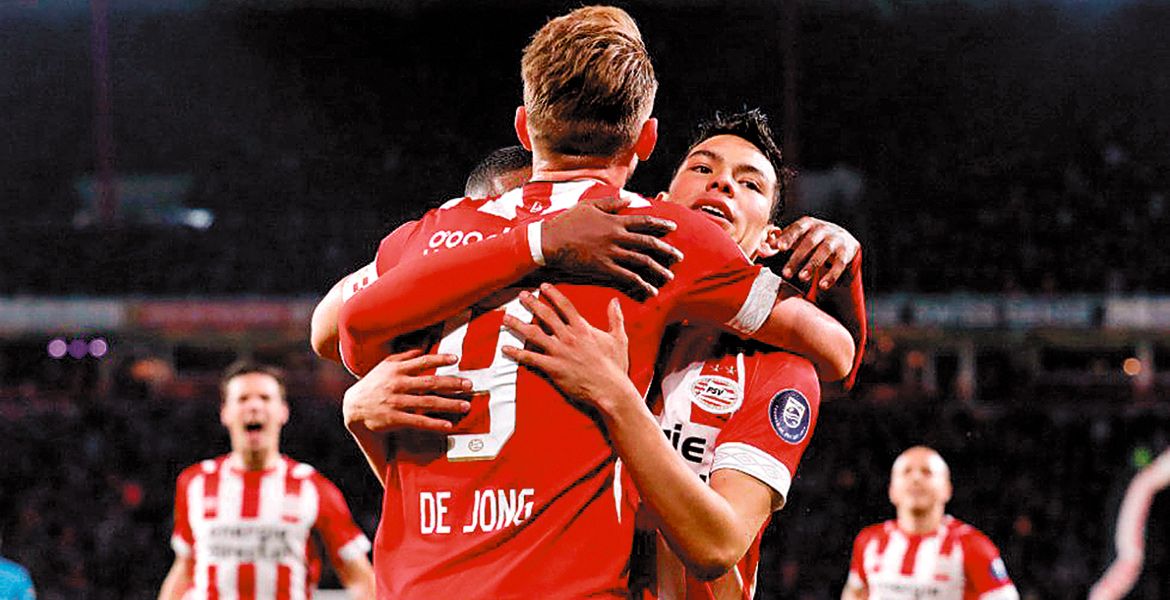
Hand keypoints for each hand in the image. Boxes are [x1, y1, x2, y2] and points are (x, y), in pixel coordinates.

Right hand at [342, 349, 471, 433]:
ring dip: (449, 404)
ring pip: (427, 402)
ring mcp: (397, 402)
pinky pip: (418, 421)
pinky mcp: (395, 419)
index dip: (440, 359)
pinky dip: (434, 423)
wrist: (353, 406)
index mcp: (397, 369)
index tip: (456, 359)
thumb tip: (423, 348)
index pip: (422, 361)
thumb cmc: (373, 383)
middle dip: (452, 383)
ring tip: (465, 406)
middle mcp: (398, 384)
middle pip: (430, 382)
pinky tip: (448, 425)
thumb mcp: (385, 366)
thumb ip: (404, 357)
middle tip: (469, 385)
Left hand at [501, 283, 632, 412]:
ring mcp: (559, 351)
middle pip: (545, 315)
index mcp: (583, 328)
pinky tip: (505, 348)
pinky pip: (529, 357)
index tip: (543, 287)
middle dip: (531, 303)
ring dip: (517, 324)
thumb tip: (615, 302)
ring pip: (533, 333)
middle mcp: (568, 336)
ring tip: (506, 318)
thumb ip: (615, 318)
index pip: (564, 305)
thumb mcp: (619, 339)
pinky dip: (516, 353)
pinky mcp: (552, 367)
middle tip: (521, 296)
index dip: (552, 294)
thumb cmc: (615, 367)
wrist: (610, 389)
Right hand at [541, 196, 683, 300]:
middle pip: (648, 244)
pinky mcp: (604, 268)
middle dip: (666, 250)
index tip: (673, 228)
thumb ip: (611, 203)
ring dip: (657, 269)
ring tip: (669, 276)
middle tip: (679, 257)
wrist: (550, 241)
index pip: (644, 222)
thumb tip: (629, 199)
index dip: (661, 225)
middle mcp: (617, 237)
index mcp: (615, 221)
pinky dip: (640, 283)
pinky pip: (627, 277)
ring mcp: (611, 253)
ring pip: (641, 262)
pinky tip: (650, 290)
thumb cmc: (568, 222)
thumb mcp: (590, 206)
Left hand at [774, 216, 859, 289]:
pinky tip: (823, 286)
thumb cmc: (813, 241)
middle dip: (797, 258)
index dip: (788, 237)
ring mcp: (836, 239)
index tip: (779, 248)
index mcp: (809, 223)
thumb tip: (765, 248)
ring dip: (812, 265)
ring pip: (824, 251)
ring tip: (802, 278)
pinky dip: (831, 276)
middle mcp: (823, 228)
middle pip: (809, 242)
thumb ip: (782, 242)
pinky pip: (840, 264)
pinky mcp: (847, 251)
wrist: (842, 242)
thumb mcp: (798, 239)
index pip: (797, 228)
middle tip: (786, 274)